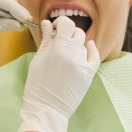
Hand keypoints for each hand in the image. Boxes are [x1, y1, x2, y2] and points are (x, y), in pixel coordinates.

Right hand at [18, 16, 99, 131]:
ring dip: (75, 43)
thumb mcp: (38, 59)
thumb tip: (47, 24)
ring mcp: (82, 64)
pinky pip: (94, 56)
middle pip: (76, 32)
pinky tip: (88, 46)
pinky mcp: (89, 74)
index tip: (55, 28)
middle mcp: (72, 53)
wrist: (46, 109)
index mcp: (58, 47)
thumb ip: (45, 40)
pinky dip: (91, 49)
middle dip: (67, 33)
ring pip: (83, 44)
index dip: (60, 23)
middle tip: (59, 39)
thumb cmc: (37, 85)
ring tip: (66, 52)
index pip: (66, 23)